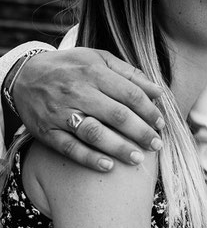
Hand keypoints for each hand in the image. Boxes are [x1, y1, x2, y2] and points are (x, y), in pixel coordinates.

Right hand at [12, 48, 164, 170]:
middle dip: (140, 132)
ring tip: (138, 159)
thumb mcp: (98, 60)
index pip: (129, 94)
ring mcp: (60, 112)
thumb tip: (159, 92)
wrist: (23, 74)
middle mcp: (77, 92)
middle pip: (116, 115)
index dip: (149, 111)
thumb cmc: (71, 68)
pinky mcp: (46, 131)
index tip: (161, 124)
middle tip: (157, 145)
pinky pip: (69, 147)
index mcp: (93, 72)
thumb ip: (130, 75)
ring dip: (119, 147)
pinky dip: (89, 158)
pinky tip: (108, 166)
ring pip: (94, 132)